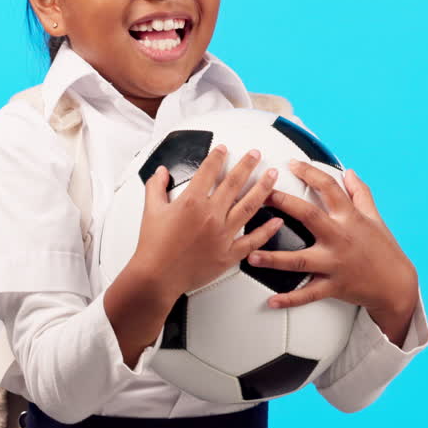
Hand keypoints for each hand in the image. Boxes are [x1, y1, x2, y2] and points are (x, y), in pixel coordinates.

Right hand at [133, 145, 285, 296]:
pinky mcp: (229, 254)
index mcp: (191, 202)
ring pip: (249, 206)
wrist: (157, 277)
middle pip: (234, 183)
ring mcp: (222, 234)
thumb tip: (161, 173)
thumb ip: (156, 187)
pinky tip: (277, 220)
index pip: (208, 171)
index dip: (217, 157)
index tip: (223, 150)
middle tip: (256, 154)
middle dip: (247, 165)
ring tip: (272, 176)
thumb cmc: (154, 248)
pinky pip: (253, 240)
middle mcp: (211, 216)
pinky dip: (267, 230)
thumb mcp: (151, 211)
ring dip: (263, 188)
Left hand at [248, 161, 417, 343]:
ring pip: (300, 260)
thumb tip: (349, 172)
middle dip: (284, 204)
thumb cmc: (384, 249)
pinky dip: (290, 299)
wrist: (396, 286)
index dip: (310, 172)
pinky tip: (271, 301)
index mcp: (350, 218)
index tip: (291, 164)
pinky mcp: (334, 287)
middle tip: (261, 197)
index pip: (329, 188)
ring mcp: (336, 264)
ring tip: (250, 255)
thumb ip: (360, 193)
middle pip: (309, 217)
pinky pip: (308, 294)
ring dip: (274, 258)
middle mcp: (340, 238)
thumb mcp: (375, 218)